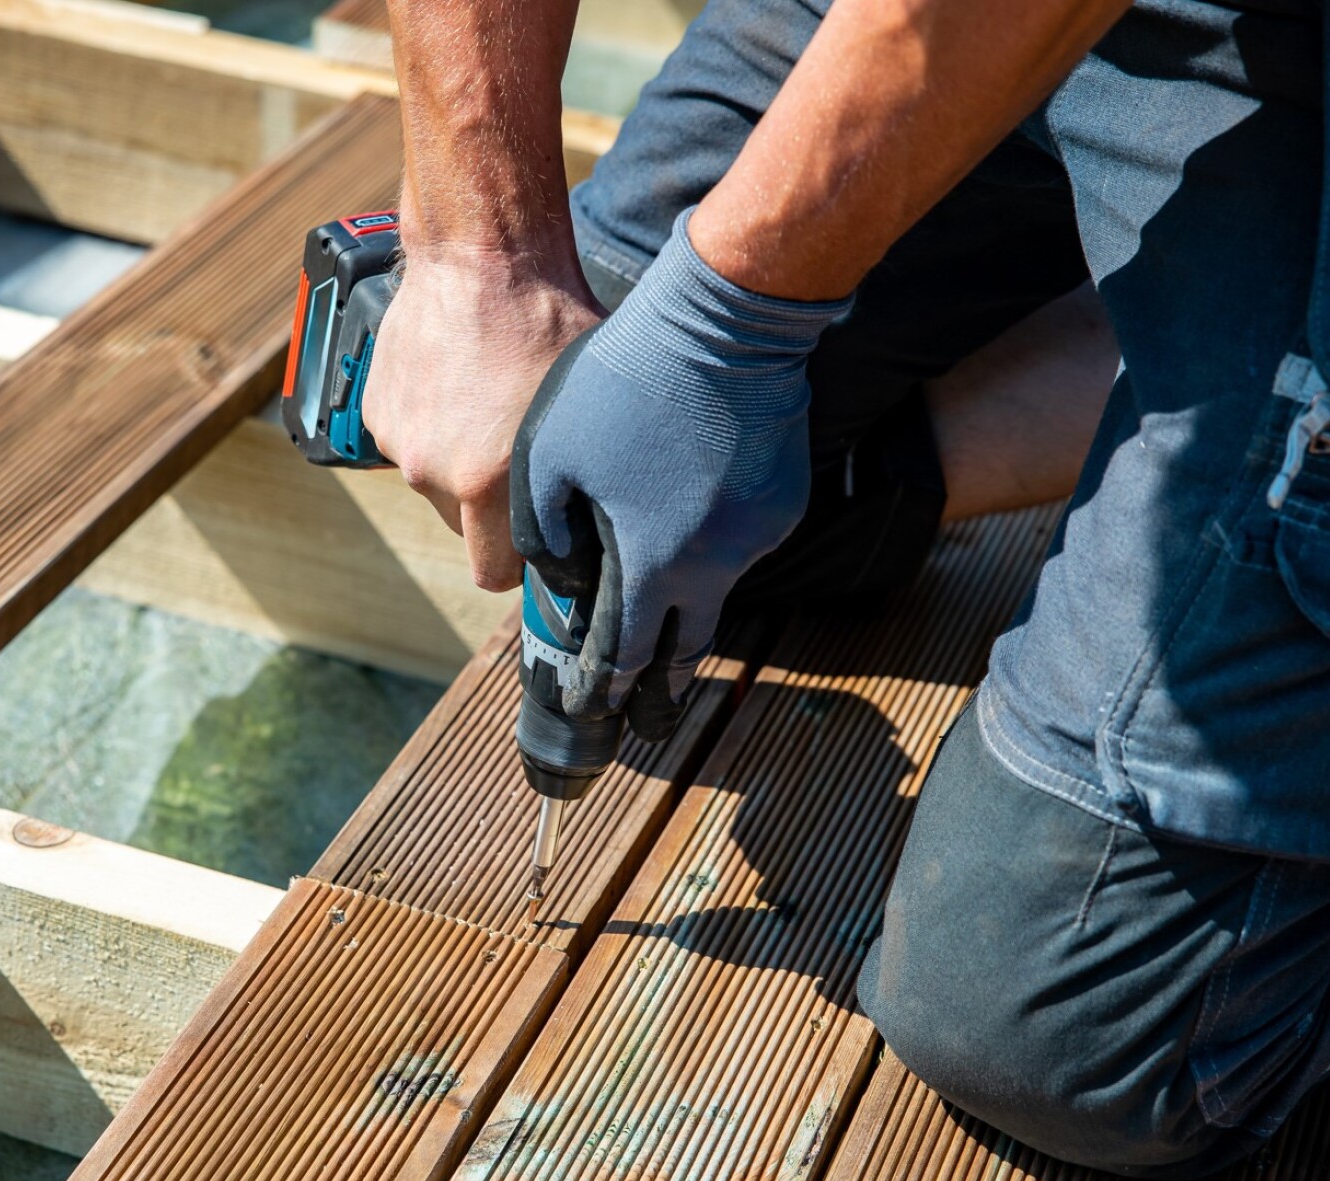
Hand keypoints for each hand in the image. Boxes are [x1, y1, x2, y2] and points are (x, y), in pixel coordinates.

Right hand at [363, 253, 602, 590]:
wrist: (480, 252)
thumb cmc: (548, 319)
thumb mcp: (588, 409)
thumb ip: (586, 480)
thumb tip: (606, 528)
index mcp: (485, 482)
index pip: (493, 573)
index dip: (521, 562)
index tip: (539, 539)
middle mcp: (432, 471)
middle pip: (464, 527)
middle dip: (491, 507)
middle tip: (520, 455)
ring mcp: (399, 440)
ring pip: (436, 481)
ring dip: (459, 461)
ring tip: (490, 406)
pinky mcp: (377, 410)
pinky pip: (410, 441)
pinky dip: (432, 424)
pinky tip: (461, 383)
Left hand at [512, 209, 852, 738]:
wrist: (726, 320)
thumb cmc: (626, 382)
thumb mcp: (550, 454)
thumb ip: (544, 529)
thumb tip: (562, 576)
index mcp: (656, 561)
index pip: (630, 651)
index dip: (607, 685)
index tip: (592, 708)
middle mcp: (719, 561)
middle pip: (691, 641)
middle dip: (664, 682)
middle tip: (649, 711)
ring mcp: (761, 533)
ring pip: (717, 585)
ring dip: (688, 598)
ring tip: (659, 603)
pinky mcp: (784, 500)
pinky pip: (741, 541)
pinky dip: (713, 545)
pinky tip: (688, 517)